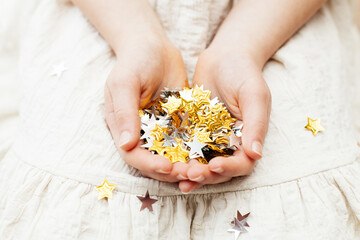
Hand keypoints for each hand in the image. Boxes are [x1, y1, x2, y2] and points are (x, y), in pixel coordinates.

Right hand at [105, 33, 190, 181]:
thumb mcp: (124, 83)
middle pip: (153, 161)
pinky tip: (209, 154)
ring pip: (171, 155)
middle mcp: (141, 133)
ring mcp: (160, 129)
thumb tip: (125, 144)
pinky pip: (186, 141)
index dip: (149, 164)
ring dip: (185, 164)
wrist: (154, 46)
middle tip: (191, 173)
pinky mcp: (176, 124)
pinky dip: (195, 150)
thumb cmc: (134, 61)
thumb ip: (125, 113)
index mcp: (123, 127)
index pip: (133, 155)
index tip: (167, 166)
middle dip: (171, 170)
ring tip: (202, 168)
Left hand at [179, 48, 270, 192]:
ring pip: (201, 162)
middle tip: (189, 174)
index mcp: (248, 137)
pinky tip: (166, 161)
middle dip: (205, 175)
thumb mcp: (254, 95)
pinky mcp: (194, 131)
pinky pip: (186, 147)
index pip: (242, 163)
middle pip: (219, 169)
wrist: (224, 56)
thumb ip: (256, 124)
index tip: (214, 165)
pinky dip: (179, 157)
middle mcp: (230, 142)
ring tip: (176, 174)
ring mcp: (211, 138)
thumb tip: (256, 154)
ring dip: (190, 171)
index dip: (229, 168)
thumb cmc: (244, 73)